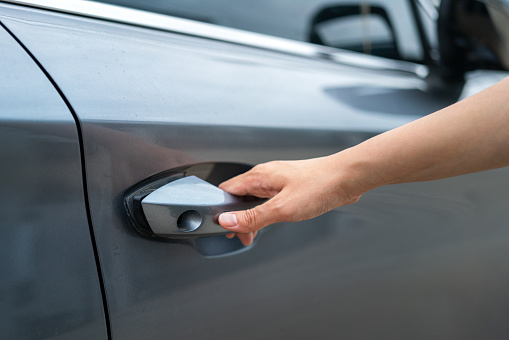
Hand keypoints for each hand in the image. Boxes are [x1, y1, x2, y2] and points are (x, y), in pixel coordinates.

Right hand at [218, 155, 362, 245]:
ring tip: (254, 233)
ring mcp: (278, 179)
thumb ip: (253, 216)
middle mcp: (266, 175)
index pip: (226, 190)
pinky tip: (271, 221)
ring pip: (254, 198)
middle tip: (244, 236)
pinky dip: (264, 212)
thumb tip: (228, 221)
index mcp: (259, 176)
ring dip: (251, 216)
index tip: (225, 228)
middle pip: (239, 196)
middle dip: (237, 217)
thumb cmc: (320, 186)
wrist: (348, 177)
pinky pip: (269, 198)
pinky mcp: (290, 185)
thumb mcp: (282, 208)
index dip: (221, 210)